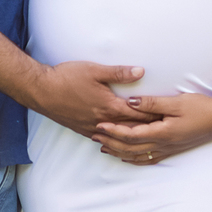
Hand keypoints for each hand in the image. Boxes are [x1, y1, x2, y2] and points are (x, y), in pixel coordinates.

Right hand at [30, 62, 161, 138]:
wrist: (41, 90)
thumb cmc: (67, 77)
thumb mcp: (94, 70)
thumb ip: (119, 72)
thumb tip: (141, 72)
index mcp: (109, 106)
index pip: (139, 114)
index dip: (155, 115)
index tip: (170, 117)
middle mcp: (103, 121)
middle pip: (132, 128)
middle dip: (149, 128)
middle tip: (166, 130)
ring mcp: (92, 128)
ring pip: (119, 136)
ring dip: (134, 137)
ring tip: (149, 138)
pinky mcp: (83, 129)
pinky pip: (105, 138)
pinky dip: (117, 140)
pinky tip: (121, 141)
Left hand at [92, 92, 211, 163]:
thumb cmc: (200, 107)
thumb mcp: (176, 101)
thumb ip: (152, 103)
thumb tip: (131, 102)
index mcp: (162, 132)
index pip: (131, 135)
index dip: (113, 130)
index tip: (99, 124)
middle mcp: (163, 144)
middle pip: (130, 148)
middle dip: (111, 142)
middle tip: (94, 135)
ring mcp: (168, 149)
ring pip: (137, 155)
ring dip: (119, 152)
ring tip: (103, 146)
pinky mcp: (172, 149)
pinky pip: (148, 159)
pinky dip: (134, 159)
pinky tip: (126, 157)